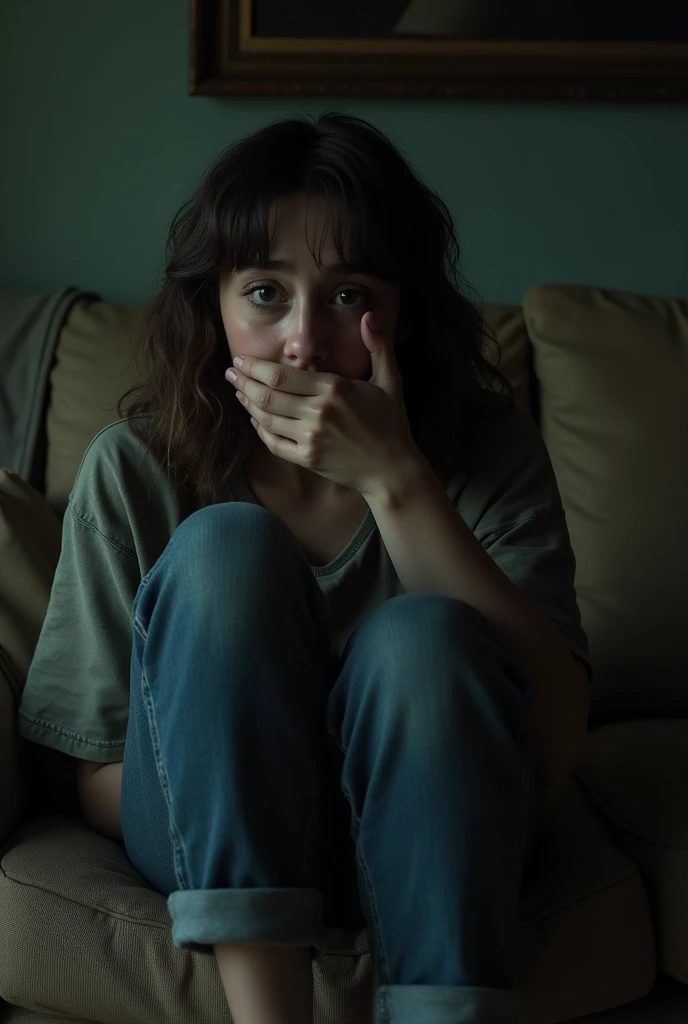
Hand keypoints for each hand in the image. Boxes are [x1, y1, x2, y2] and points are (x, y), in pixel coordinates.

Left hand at [224, 311, 420, 496]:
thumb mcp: (391, 381)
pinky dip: (260, 430)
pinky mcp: (308, 458)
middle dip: (244, 381)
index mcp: (334, 388)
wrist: (392, 469)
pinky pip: (274, 443)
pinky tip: (255, 420)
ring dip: (248, 403)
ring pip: (266, 418)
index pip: (282, 375)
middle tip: (231, 373)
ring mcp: (311, 437)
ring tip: (238, 392)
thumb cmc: (391, 423)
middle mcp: (319, 412)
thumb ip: (378, 346)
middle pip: (267, 395)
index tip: (241, 360)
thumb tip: (369, 315)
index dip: (256, 367)